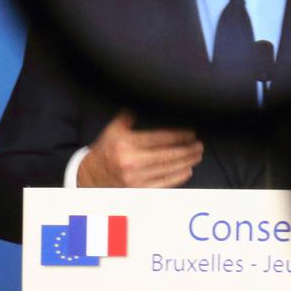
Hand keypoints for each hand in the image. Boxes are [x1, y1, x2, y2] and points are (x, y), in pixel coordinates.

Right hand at [77, 111, 203, 187]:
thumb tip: (142, 99)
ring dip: (186, 162)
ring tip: (197, 155)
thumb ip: (128, 117)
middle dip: (186, 150)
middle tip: (200, 145)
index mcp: (126, 144)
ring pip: (167, 169)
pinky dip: (177, 177)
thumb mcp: (112, 130)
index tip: (191, 133)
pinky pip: (163, 184)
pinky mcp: (139, 191)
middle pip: (167, 155)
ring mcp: (136, 179)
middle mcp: (132, 162)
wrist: (90, 177)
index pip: (159, 139)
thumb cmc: (105, 151)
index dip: (178, 136)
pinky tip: (187, 170)